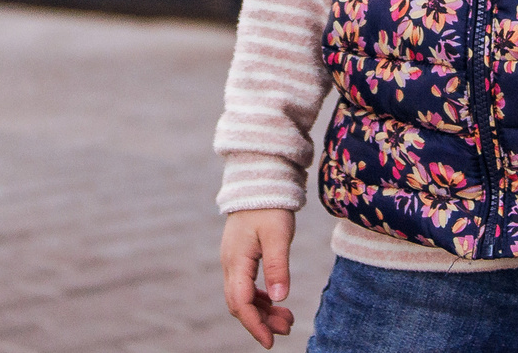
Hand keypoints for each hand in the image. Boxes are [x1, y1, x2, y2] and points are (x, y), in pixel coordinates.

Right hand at [221, 208, 296, 347]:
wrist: (260, 181)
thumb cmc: (270, 206)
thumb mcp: (278, 236)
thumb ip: (278, 267)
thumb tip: (280, 297)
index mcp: (236, 261)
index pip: (240, 303)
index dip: (255, 325)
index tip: (270, 342)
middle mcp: (230, 264)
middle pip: (240, 304)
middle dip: (261, 321)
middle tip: (287, 328)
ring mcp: (233, 261)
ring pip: (243, 297)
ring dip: (263, 311)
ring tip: (287, 320)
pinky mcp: (240, 257)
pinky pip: (246, 286)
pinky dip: (261, 298)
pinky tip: (276, 302)